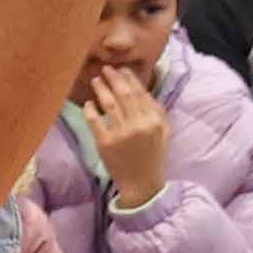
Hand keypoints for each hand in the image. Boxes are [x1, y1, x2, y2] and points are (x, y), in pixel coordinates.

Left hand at [75, 75, 169, 206]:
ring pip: (108, 104)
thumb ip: (157, 111)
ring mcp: (120, 134)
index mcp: (154, 121)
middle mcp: (138, 125)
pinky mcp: (104, 143)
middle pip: (123, 95)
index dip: (129, 79)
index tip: (121, 69)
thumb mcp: (164, 132)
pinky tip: (88, 103)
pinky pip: (94, 121)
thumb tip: (144, 91)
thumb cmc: (153, 155)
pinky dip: (90, 110)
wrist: (142, 182)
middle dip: (113, 79)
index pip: (140, 93)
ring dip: (100, 89)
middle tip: (105, 69)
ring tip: (95, 81)